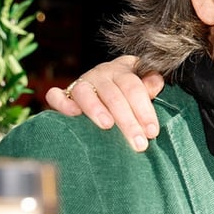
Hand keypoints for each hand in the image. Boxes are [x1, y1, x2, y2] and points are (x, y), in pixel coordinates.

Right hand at [45, 55, 163, 151]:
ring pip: (86, 93)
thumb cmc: (128, 92)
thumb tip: (156, 84)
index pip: (134, 87)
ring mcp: (82, 83)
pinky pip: (57, 96)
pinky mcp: (64, 94)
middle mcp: (101, 74)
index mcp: (123, 70)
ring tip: (107, 126)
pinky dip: (63, 103)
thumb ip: (149, 85)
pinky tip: (73, 114)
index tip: (152, 132)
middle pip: (114, 95)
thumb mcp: (142, 86)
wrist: (104, 85)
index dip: (144, 110)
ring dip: (96, 109)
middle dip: (128, 121)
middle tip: (138, 143)